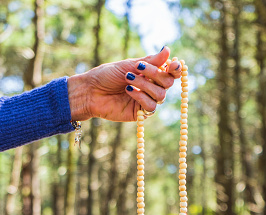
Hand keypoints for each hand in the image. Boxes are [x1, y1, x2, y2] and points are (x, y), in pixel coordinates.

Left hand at [67, 46, 181, 121]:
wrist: (91, 91)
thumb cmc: (107, 75)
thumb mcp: (129, 65)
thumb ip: (150, 61)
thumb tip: (168, 50)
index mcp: (150, 74)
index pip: (170, 72)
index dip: (175, 69)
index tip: (172, 65)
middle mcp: (151, 87)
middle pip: (168, 83)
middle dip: (155, 74)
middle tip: (138, 67)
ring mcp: (146, 100)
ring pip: (161, 95)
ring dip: (145, 85)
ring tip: (128, 79)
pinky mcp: (140, 113)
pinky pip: (150, 106)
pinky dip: (141, 96)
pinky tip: (128, 91)